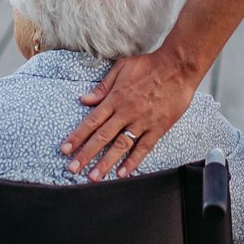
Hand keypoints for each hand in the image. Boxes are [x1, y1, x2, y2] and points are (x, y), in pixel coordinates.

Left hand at [62, 47, 197, 178]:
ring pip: (120, 146)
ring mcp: (142, 122)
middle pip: (102, 137)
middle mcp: (126, 113)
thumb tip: (84, 99)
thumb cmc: (150, 65)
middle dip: (85, 154)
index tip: (65, 149)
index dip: (77, 137)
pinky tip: (122, 173)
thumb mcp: (122, 68)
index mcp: (115, 98)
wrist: (178, 67)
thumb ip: (103, 86)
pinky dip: (133, 161)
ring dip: (105, 163)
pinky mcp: (158, 128)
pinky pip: (143, 148)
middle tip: (72, 169)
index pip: (91, 121)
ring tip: (94, 177)